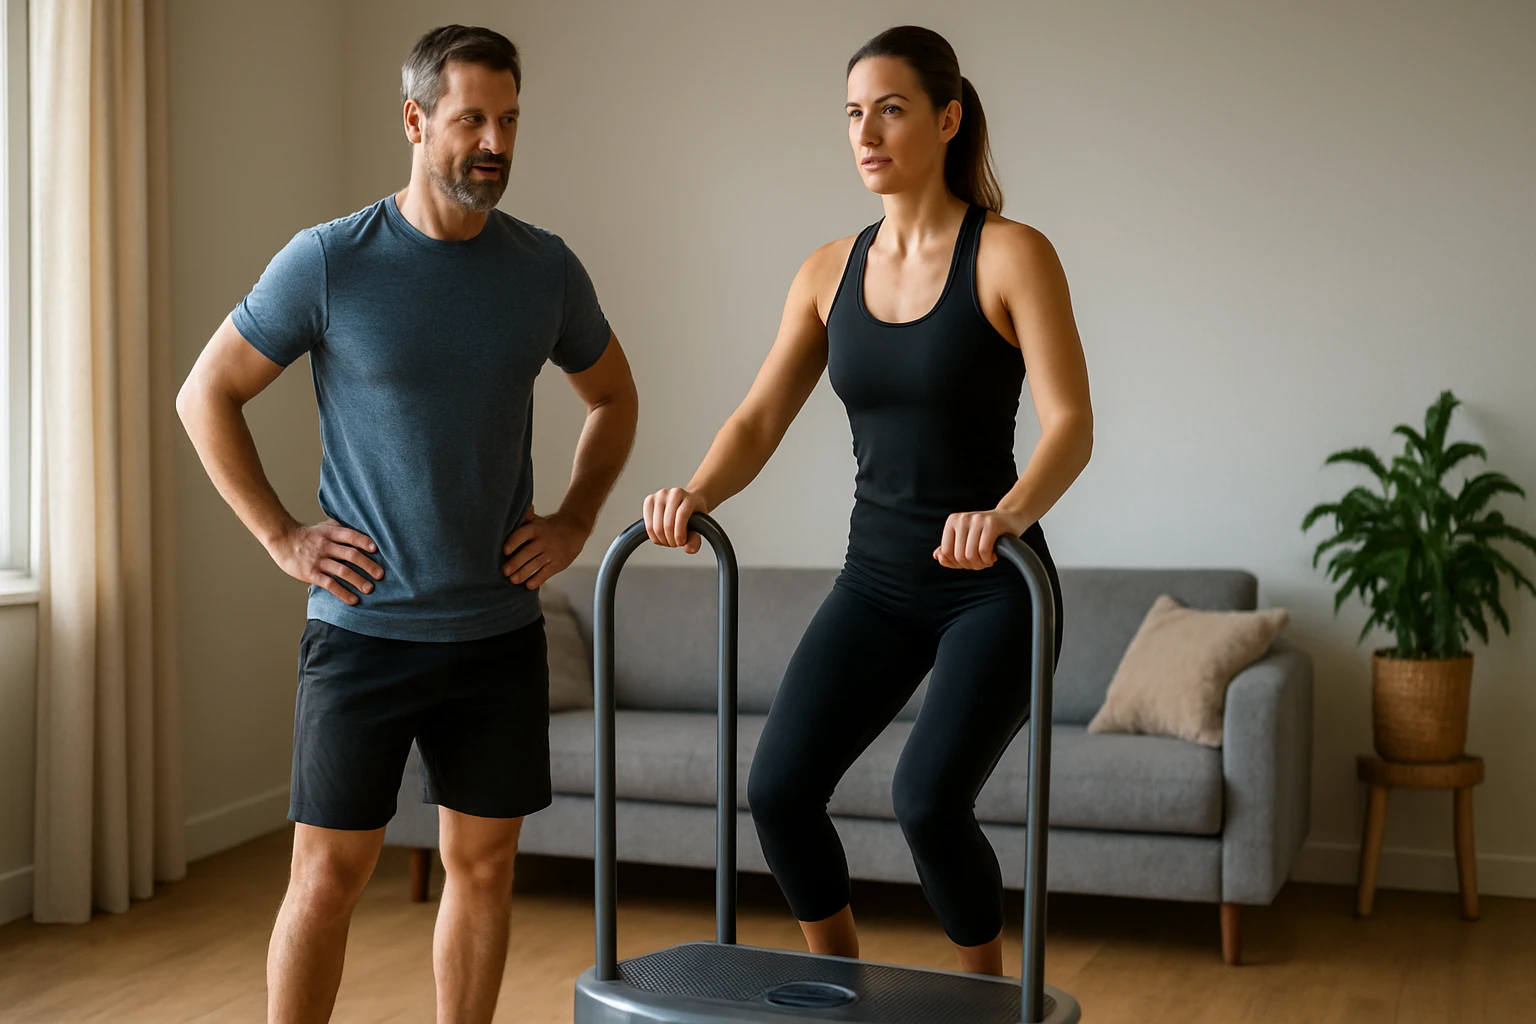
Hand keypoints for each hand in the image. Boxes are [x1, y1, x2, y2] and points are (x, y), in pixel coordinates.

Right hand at [267, 518, 383, 605]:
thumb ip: (341, 528)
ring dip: (358, 581)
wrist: (282, 541)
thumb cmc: (307, 535)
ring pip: (342, 571)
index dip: (364, 541)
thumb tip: (363, 529)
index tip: (376, 549)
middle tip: (380, 575)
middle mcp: (326, 546)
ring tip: (370, 589)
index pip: (351, 536)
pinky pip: (329, 584)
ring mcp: (318, 560)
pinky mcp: (311, 573)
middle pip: (351, 555)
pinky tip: (353, 599)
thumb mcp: (324, 527)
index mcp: (331, 533)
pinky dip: (343, 592)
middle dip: (368, 565)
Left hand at [502, 505, 587, 588]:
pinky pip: (546, 573)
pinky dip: (538, 580)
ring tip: (513, 580)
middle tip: (505, 571)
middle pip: (528, 552)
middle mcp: (543, 541)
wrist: (575, 529)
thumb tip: (509, 511)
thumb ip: (523, 519)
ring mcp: (551, 553)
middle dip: (515, 563)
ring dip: (524, 573)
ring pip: (536, 564)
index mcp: (535, 529)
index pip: (523, 535)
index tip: (504, 551)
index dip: (513, 542)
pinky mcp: (558, 564)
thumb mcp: (537, 520)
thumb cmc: (549, 527)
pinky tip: (529, 585)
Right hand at [642, 487, 705, 553]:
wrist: (686, 502)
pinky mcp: (649, 500)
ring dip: (662, 539)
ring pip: (656, 526)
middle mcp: (673, 493)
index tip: (681, 543)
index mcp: (688, 497)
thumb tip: (689, 549)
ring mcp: (659, 495)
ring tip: (668, 541)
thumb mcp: (700, 526)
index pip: (681, 515)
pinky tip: (660, 537)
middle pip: (667, 523)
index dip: (680, 533)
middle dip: (670, 539)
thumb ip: (695, 539)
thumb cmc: (693, 514)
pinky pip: (647, 524)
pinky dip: (653, 536)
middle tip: (675, 543)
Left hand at [933, 509, 1030, 570]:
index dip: (957, 564)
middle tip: (981, 562)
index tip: (969, 562)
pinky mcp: (991, 523)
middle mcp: (962, 518)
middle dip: (971, 565)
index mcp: (952, 521)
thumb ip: (950, 549)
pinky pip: (983, 551)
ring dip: (980, 564)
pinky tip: (993, 556)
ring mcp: (977, 519)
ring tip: (987, 560)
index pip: (946, 552)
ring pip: (970, 555)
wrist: (1010, 517)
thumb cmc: (986, 532)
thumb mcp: (966, 540)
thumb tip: (937, 557)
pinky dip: (988, 560)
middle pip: (959, 556)